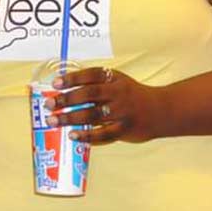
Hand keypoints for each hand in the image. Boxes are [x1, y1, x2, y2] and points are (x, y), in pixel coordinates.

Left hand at [50, 66, 168, 144]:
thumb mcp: (117, 83)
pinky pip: (103, 134)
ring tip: (53, 120)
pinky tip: (73, 135)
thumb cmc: (131, 96)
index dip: (73, 78)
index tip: (55, 83)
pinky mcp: (125, 129)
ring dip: (70, 118)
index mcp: (114, 79)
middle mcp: (118, 93)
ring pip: (93, 114)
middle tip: (49, 104)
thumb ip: (95, 85)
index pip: (92, 74)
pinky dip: (87, 135)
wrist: (161, 110)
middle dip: (66, 99)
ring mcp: (122, 112)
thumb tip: (62, 90)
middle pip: (89, 94)